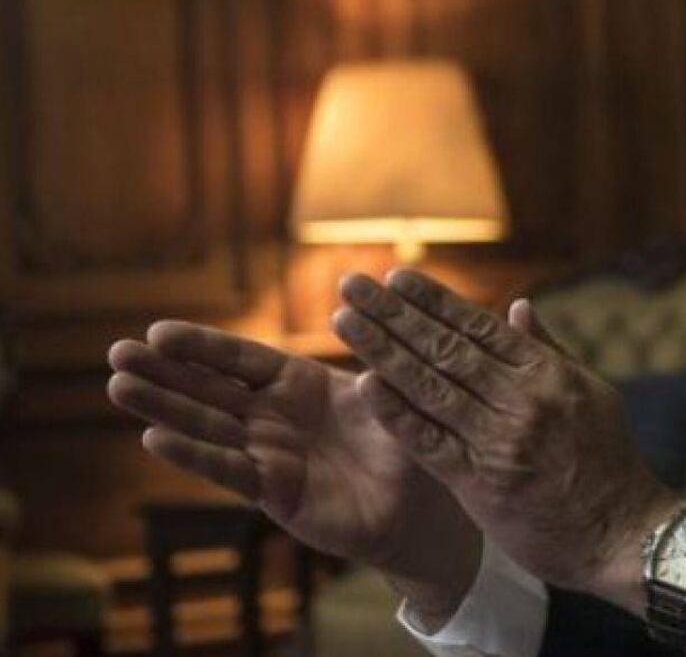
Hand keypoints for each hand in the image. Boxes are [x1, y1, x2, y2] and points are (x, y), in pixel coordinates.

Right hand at [106, 323, 480, 620]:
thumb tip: (372, 334)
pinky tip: (152, 437)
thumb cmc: (408, 442)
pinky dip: (194, 454)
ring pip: (208, 426)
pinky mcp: (275, 491)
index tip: (158, 330)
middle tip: (115, 352)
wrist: (420, 506)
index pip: (243, 359)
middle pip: (211, 389)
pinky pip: (230, 470)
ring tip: (117, 386)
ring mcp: (269, 453)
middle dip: (164, 371)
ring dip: (163, 408)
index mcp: (300, 383)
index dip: (203, 346)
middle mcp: (275, 416)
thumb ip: (381, 369)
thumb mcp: (397, 395)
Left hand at [332, 269, 678, 609]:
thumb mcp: (591, 393)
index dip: (434, 300)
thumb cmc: (610, 461)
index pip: (479, 327)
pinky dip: (396, 413)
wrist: (623, 533)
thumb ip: (549, 350)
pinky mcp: (480, 483)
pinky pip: (429, 441)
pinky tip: (365, 386)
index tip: (396, 278)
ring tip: (344, 322)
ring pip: (429, 386)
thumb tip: (518, 306)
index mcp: (547, 373)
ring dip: (382, 350)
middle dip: (394, 313)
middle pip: (445, 348)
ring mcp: (499, 440)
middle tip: (352, 285)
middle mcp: (521, 399)